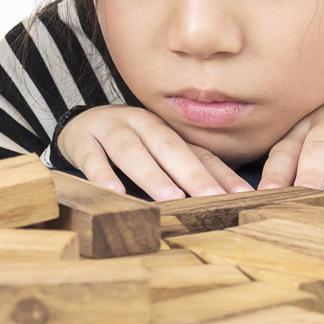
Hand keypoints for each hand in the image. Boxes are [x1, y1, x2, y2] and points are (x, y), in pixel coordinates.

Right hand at [57, 104, 252, 198]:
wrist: (79, 123)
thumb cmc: (127, 143)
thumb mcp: (156, 151)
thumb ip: (184, 170)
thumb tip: (224, 201)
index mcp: (165, 129)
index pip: (197, 153)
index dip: (220, 175)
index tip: (244, 197)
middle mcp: (140, 124)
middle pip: (168, 147)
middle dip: (192, 174)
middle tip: (212, 198)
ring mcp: (109, 129)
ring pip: (131, 151)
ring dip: (151, 174)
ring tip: (170, 197)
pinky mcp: (81, 140)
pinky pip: (92, 157)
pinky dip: (102, 174)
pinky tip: (114, 191)